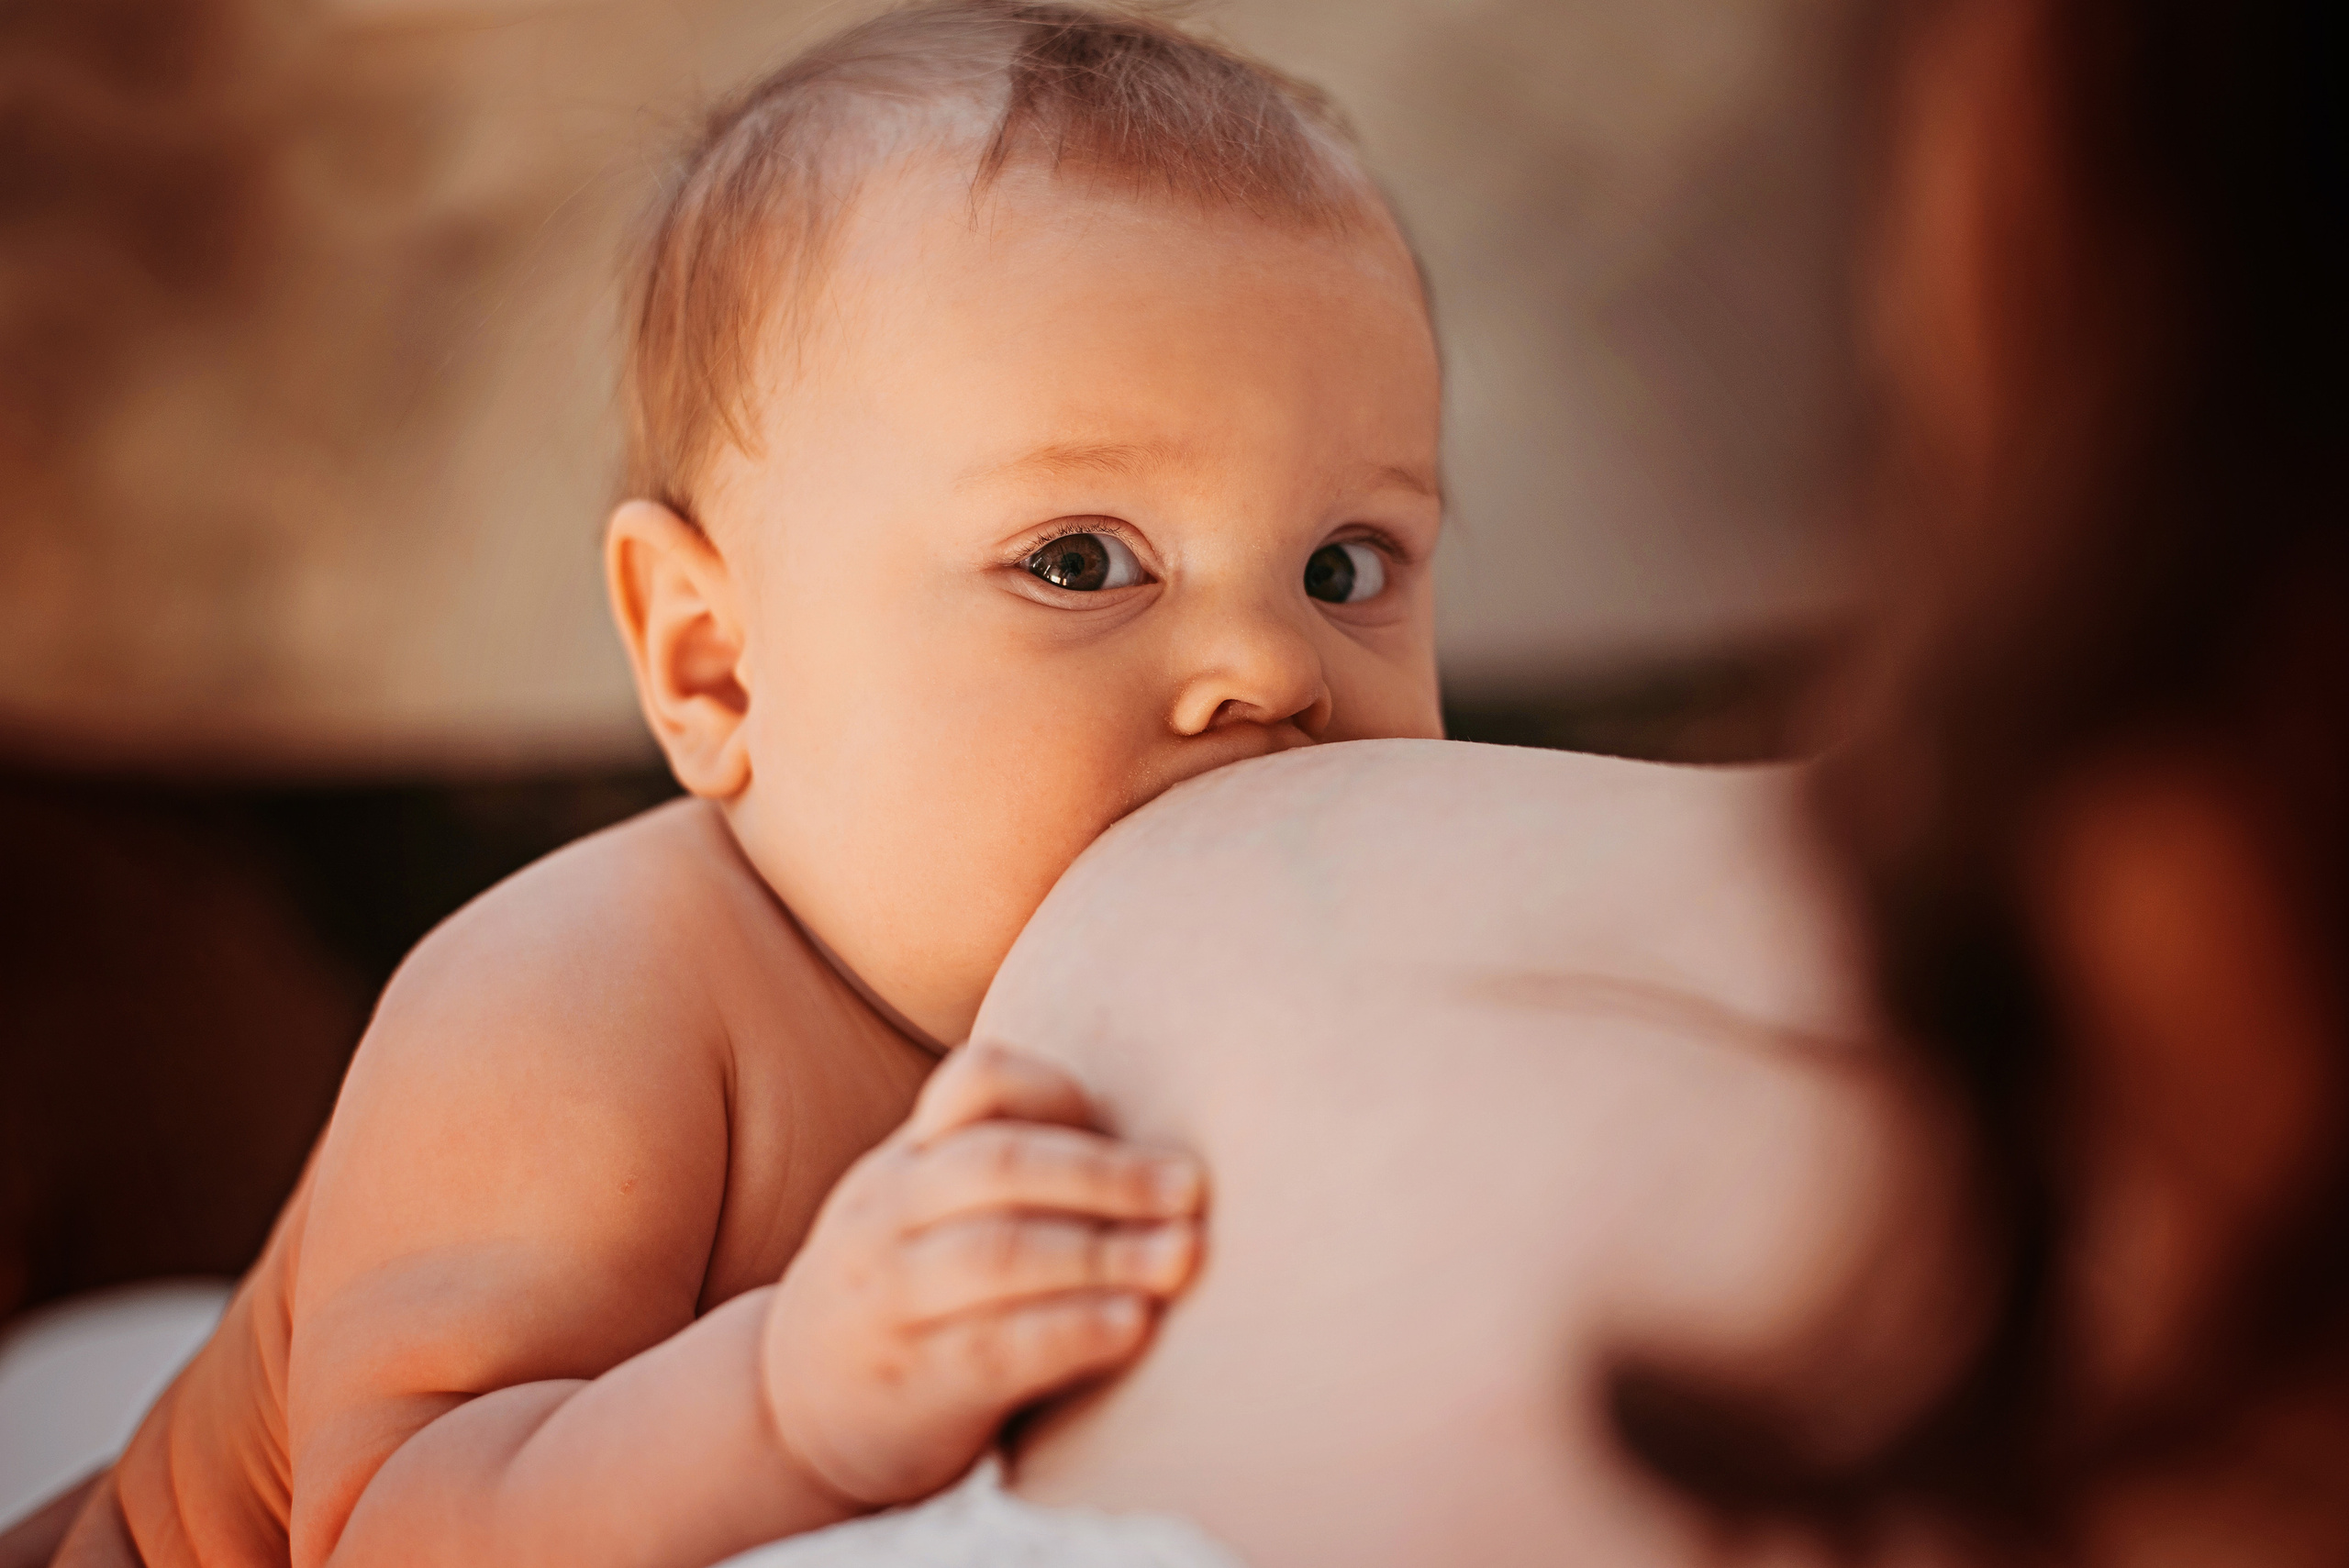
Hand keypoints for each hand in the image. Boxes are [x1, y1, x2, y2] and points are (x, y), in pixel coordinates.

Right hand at [759, 1041, 1204, 1509]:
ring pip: (998, 1254)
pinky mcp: (912, 1385)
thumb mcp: (921, 1210)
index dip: (1058, 1091)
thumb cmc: (903, 1294)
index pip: (976, 1084)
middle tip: (1189, 1188)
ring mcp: (892, 1300)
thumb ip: (1001, 1170)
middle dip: (1104, 1173)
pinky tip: (1131, 1326)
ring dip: (1101, 1252)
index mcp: (905, 1161)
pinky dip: (1069, 1331)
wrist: (788, 1414)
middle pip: (1001, 1167)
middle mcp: (889, 1216)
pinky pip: (993, 1348)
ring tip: (1180, 1257)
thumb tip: (1156, 1152)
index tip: (1131, 1125)